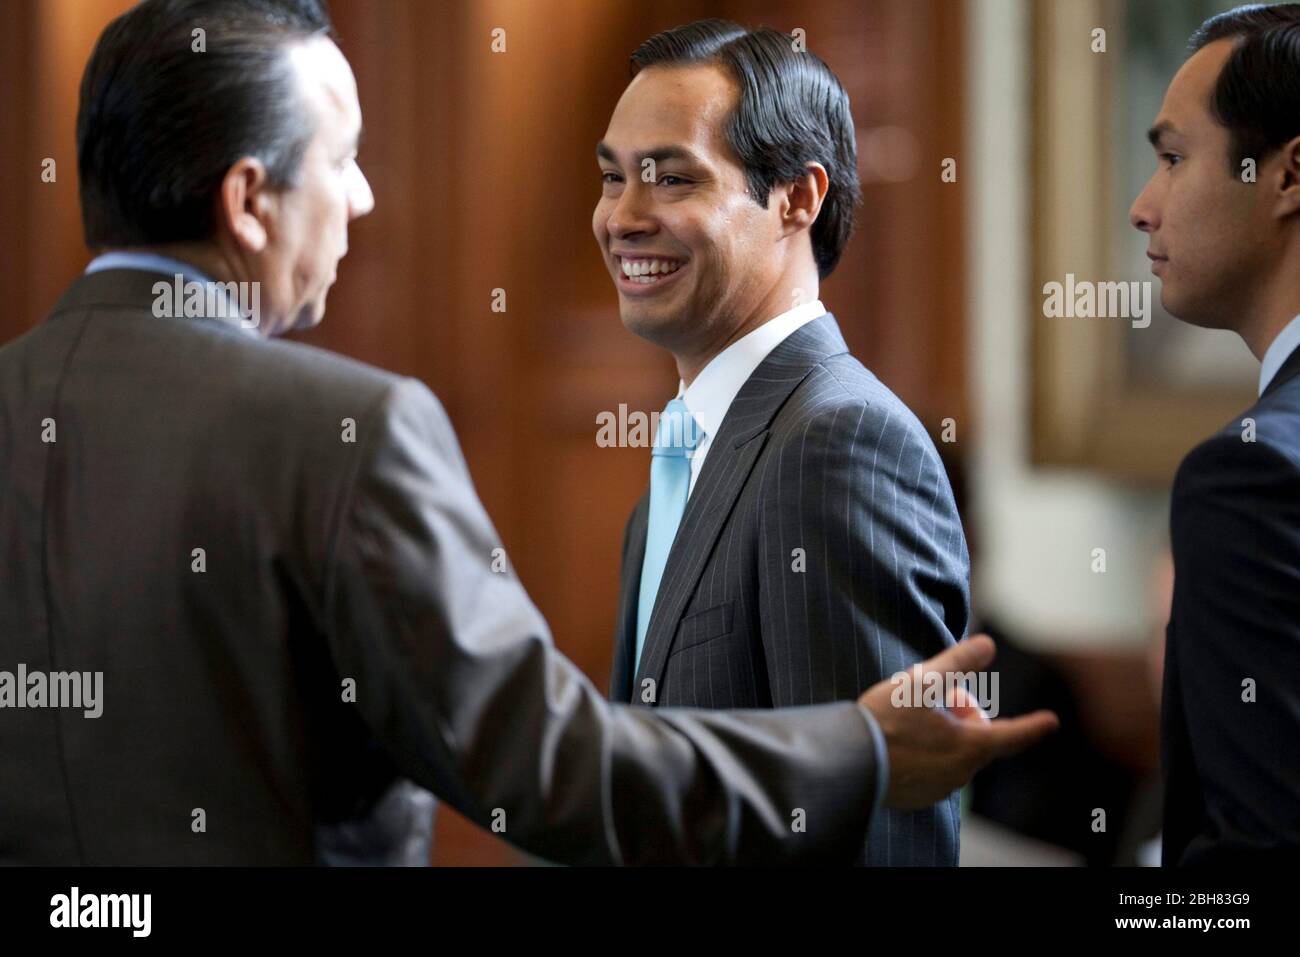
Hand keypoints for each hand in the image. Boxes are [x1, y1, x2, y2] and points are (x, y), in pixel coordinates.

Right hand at [857, 634, 1058, 809]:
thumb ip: (958, 662)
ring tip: (909, 719)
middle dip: (962, 715)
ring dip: (943, 735)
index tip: (1051, 721)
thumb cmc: (886, 720)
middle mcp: (961, 773)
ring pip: (953, 755)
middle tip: (932, 698)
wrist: (848, 761)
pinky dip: (926, 755)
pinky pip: (933, 772)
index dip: (1033, 726)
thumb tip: (988, 644)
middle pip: (975, 738)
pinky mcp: (918, 798)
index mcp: (970, 746)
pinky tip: (899, 742)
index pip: (1012, 735)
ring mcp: (939, 789)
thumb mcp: (923, 682)